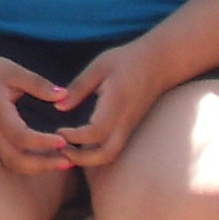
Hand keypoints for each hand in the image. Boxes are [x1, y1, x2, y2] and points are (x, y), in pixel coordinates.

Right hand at [0, 49, 75, 174]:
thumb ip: (38, 84)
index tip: (63, 140)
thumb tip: (64, 95)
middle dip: (43, 165)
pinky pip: (12, 158)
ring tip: (63, 160)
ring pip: (13, 163)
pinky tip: (49, 156)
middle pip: (15, 160)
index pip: (19, 136)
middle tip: (69, 160)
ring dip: (38, 167)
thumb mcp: (13, 71)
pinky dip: (31, 163)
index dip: (42, 142)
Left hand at [54, 39, 174, 170]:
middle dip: (80, 159)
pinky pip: (112, 148)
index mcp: (116, 104)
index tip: (57, 130)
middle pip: (106, 155)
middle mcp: (125, 121)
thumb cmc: (128, 60)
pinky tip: (78, 144)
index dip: (75, 137)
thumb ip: (80, 87)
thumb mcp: (100, 67)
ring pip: (110, 155)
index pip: (96, 132)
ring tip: (65, 147)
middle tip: (58, 148)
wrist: (160, 63)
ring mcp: (129, 127)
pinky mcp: (129, 128)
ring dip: (87, 159)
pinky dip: (95, 153)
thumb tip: (58, 106)